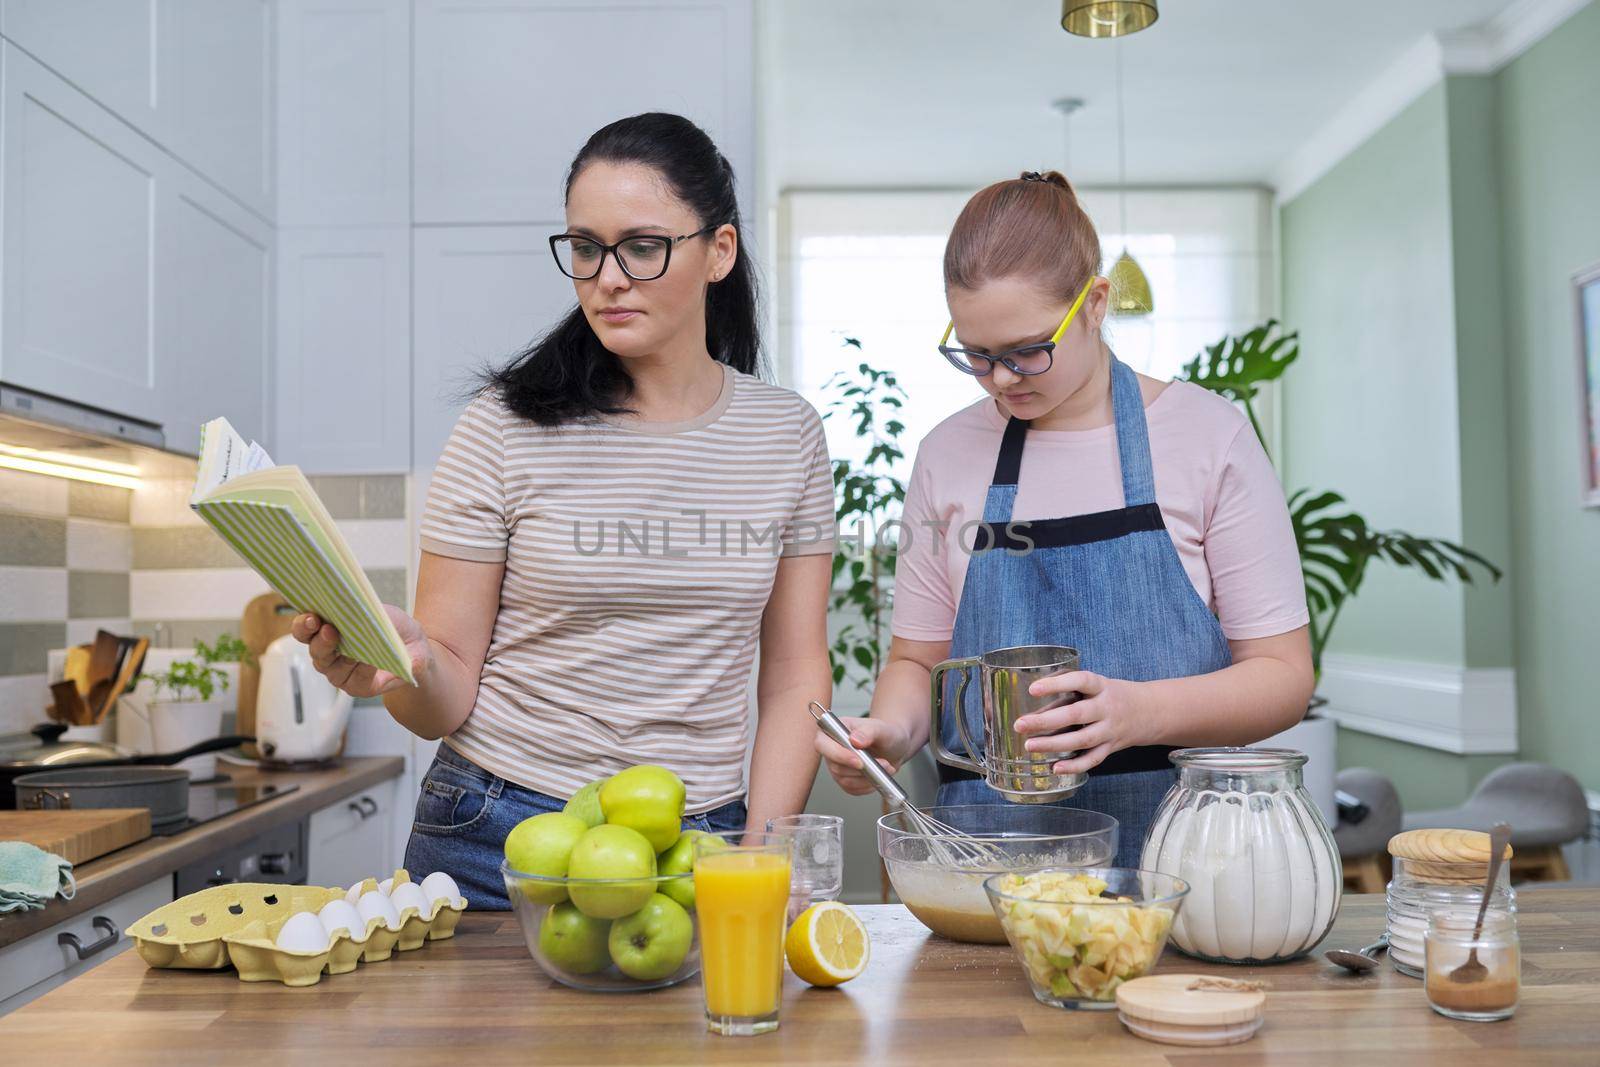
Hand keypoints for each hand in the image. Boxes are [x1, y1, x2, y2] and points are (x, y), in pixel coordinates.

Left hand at [289, 604, 430, 697]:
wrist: (404, 641)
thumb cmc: (410, 653)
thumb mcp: (419, 660)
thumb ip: (414, 666)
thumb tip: (409, 663)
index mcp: (363, 684)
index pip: (357, 679)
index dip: (359, 667)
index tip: (367, 656)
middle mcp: (341, 672)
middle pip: (326, 664)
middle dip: (326, 648)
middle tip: (331, 632)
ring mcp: (331, 653)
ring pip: (314, 646)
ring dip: (310, 633)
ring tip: (314, 618)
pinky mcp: (323, 633)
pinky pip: (308, 631)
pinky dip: (307, 620)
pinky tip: (313, 607)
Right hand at [814, 716, 914, 796]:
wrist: (893, 747)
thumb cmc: (884, 734)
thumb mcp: (881, 729)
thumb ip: (868, 732)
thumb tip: (854, 740)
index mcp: (834, 730)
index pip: (822, 744)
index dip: (837, 754)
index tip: (859, 761)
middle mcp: (831, 749)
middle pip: (835, 766)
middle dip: (861, 769)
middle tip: (883, 763)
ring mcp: (836, 766)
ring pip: (845, 780)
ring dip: (869, 777)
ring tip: (886, 766)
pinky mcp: (845, 780)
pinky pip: (853, 789)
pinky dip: (869, 785)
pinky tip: (879, 775)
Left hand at [1015, 671, 1152, 774]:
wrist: (1149, 711)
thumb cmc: (1111, 696)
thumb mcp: (1094, 686)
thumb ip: (1066, 695)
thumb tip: (1033, 711)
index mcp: (1101, 686)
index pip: (1080, 681)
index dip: (1057, 684)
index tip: (1033, 689)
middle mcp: (1107, 708)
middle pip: (1077, 715)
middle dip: (1047, 721)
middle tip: (1020, 724)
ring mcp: (1111, 730)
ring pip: (1083, 740)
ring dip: (1054, 744)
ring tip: (1029, 745)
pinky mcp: (1111, 748)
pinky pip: (1093, 760)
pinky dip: (1074, 766)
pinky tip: (1054, 768)